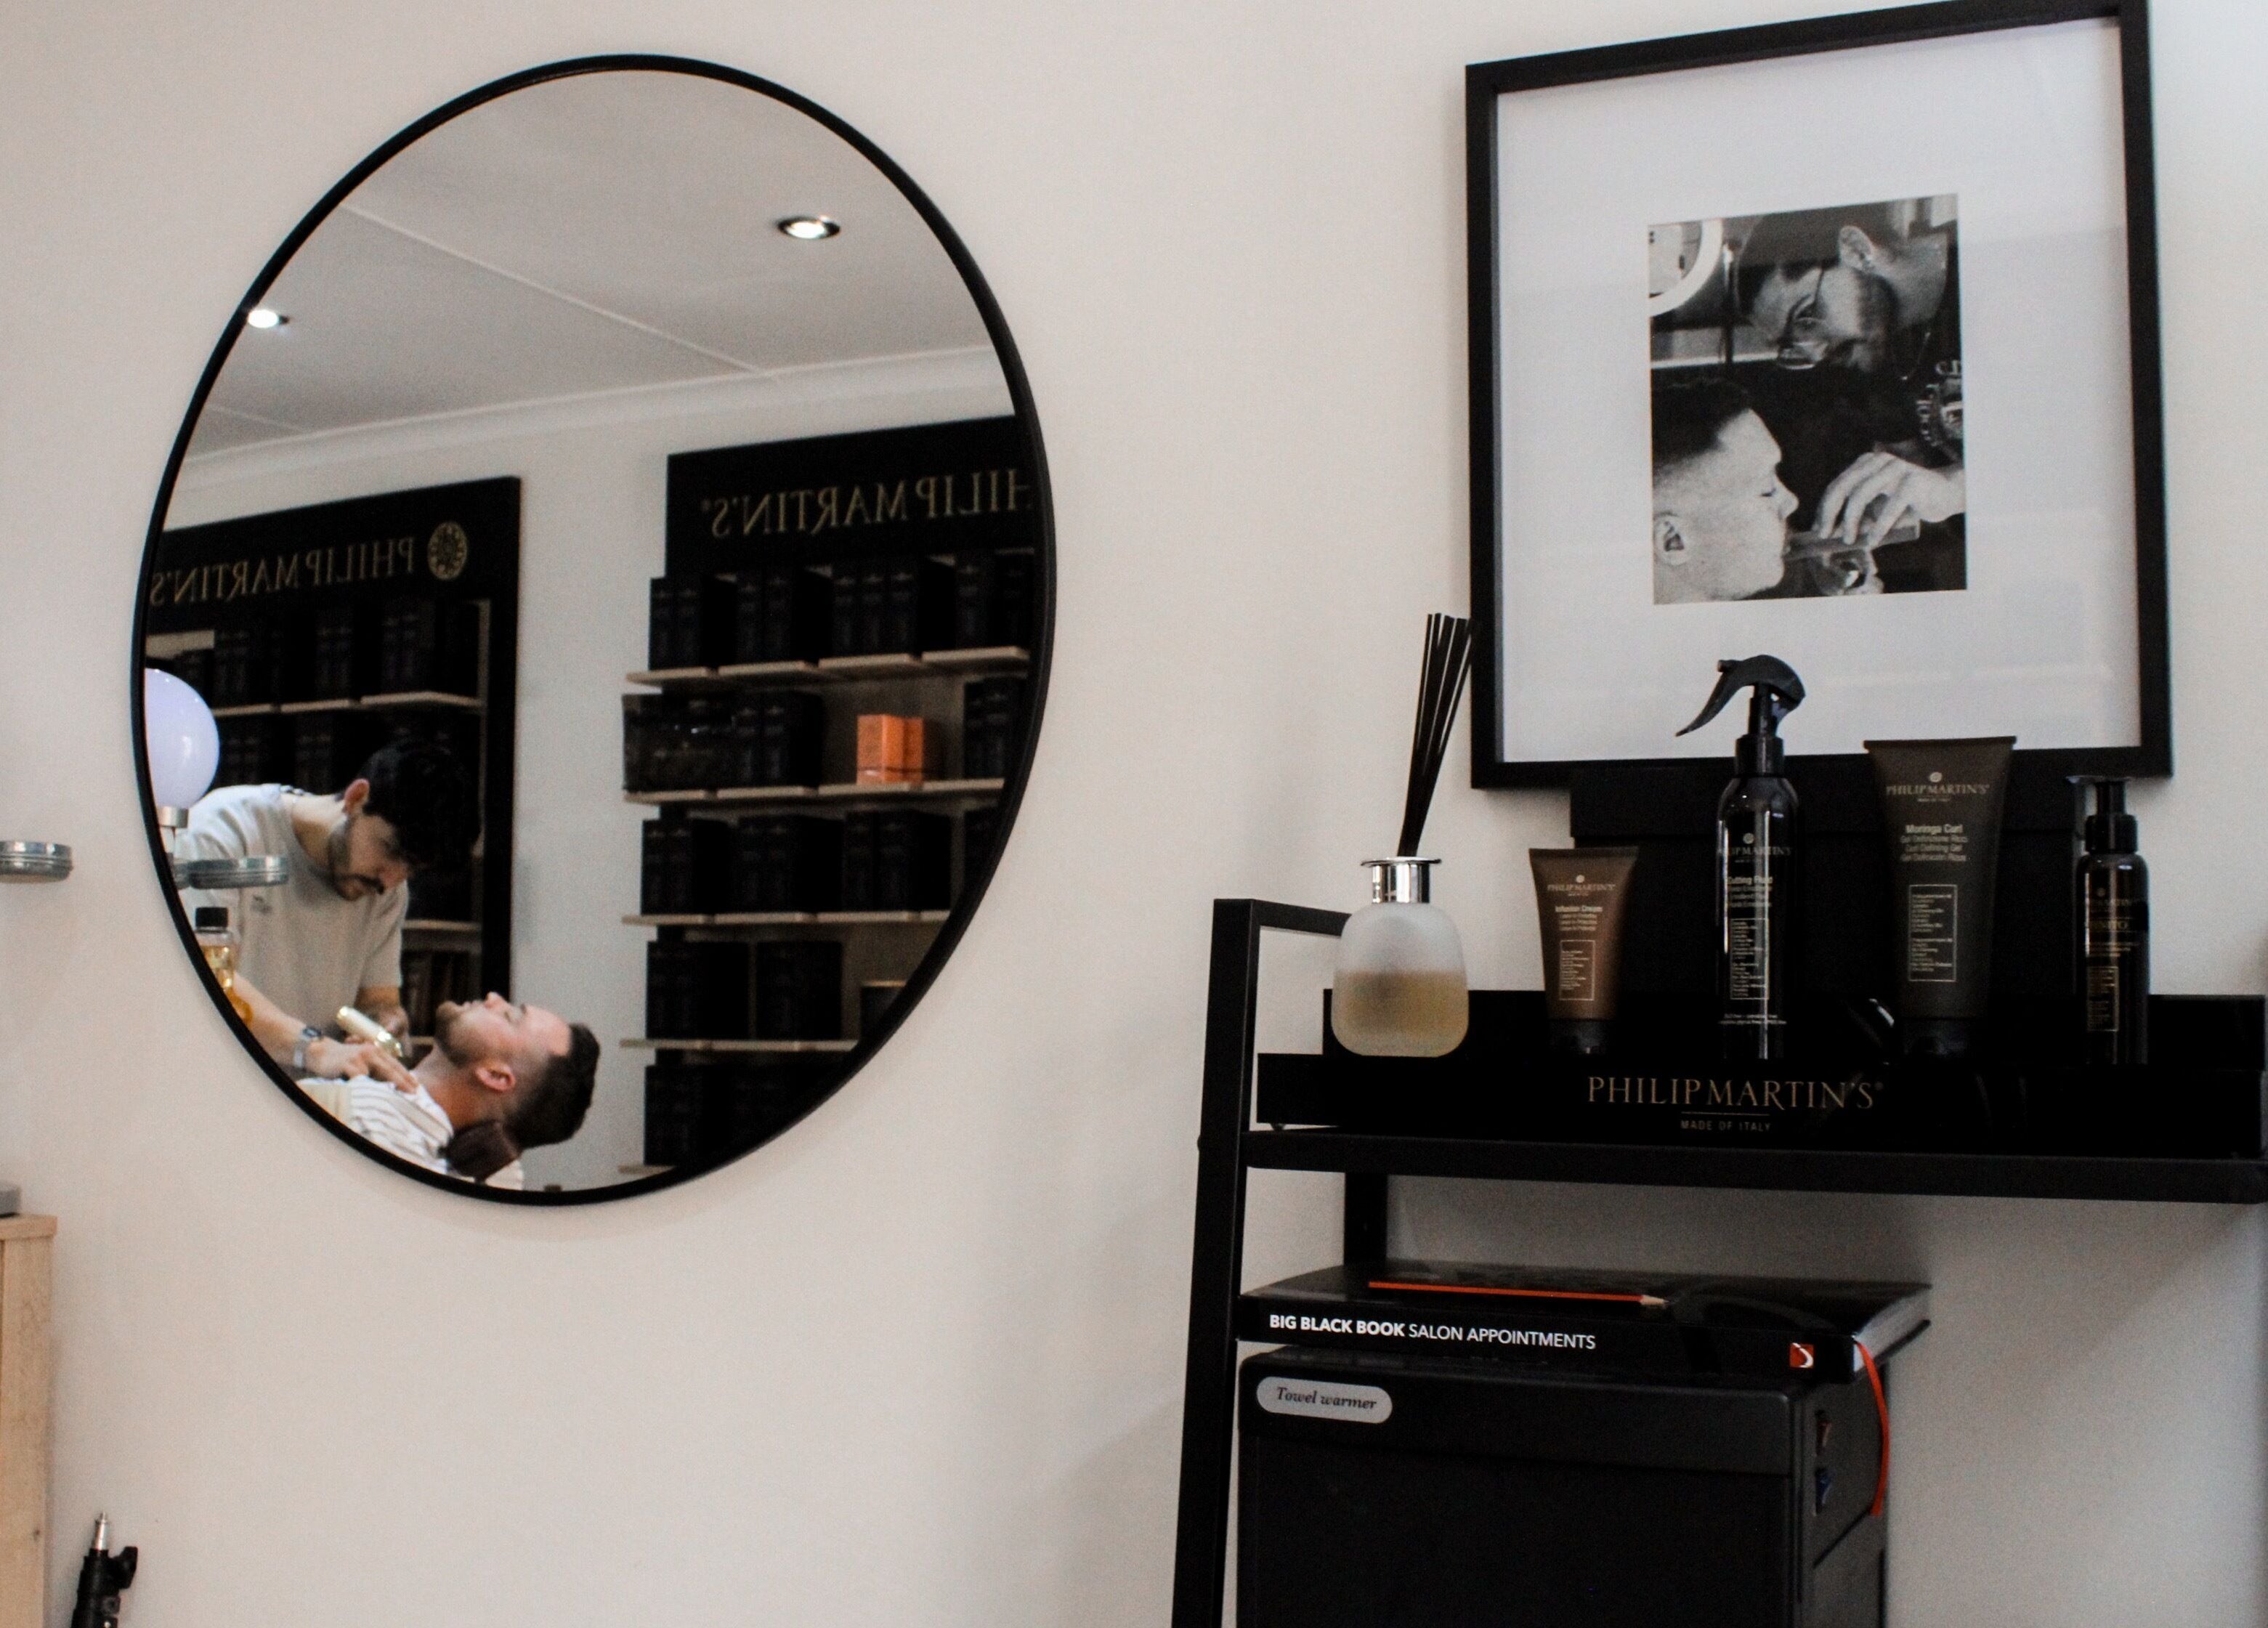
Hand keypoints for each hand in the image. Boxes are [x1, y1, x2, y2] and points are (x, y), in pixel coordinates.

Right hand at [301, 1036, 416, 1091]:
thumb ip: (375, 1069)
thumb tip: (391, 1085)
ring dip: (387, 1088)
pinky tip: (373, 1097)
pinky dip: (366, 1086)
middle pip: (390, 1070)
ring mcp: (359, 1058)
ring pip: (377, 1075)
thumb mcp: (362, 1061)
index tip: (417, 1087)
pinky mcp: (347, 1064)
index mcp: (376, 1052)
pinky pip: (360, 1078)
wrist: (320, 1051)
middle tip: (414, 1094)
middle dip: (403, 1083)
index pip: (395, 1065)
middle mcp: (370, 1052)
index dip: (407, 1076)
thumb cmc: (343, 1061)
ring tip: (397, 1099)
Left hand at [1816, 453, 1964, 547]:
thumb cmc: (1907, 503)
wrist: (1945, 495)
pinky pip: (1889, 506)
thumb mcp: (1877, 506)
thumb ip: (1857, 513)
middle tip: (1825, 535)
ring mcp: (1896, 468)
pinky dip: (1878, 526)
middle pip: (1844, 486)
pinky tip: (1872, 540)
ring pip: (1861, 494)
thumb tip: (1829, 533)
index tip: (1818, 529)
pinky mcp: (1912, 480)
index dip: (1825, 507)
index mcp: (1866, 463)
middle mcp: (1879, 461)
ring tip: (1849, 540)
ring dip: (1851, 521)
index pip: (1838, 484)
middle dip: (1830, 513)